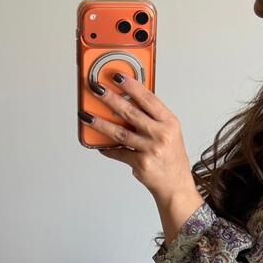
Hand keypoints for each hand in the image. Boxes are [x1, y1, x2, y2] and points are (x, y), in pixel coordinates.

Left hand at [85, 73, 194, 204]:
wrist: (176, 185)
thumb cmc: (171, 157)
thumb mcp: (170, 132)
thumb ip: (152, 116)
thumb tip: (127, 99)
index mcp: (169, 122)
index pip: (148, 99)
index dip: (131, 86)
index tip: (117, 77)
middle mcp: (161, 135)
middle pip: (131, 113)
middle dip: (110, 99)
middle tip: (96, 89)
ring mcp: (151, 150)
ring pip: (120, 133)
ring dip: (101, 123)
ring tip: (87, 116)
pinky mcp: (141, 164)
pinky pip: (119, 153)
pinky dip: (108, 149)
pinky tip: (99, 145)